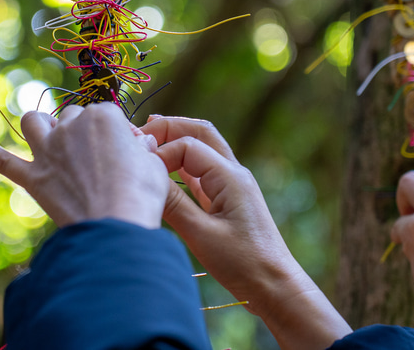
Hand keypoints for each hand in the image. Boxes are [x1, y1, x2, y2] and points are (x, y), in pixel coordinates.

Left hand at [0, 103, 167, 228]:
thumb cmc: (140, 194)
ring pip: (35, 123)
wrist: (115, 226)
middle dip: (82, 131)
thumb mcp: (153, 164)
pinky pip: (3, 160)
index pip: (106, 115)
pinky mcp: (34, 178)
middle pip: (71, 117)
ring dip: (41, 124)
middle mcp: (71, 127)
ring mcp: (48, 152)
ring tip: (49, 136)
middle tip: (98, 159)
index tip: (126, 153)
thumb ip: (141, 149)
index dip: (116, 133)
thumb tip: (138, 145)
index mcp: (102, 117)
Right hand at [142, 115, 350, 349]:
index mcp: (229, 176)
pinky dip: (182, 164)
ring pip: (202, 148)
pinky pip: (202, 171)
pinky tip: (165, 166)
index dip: (161, 151)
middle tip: (139, 131)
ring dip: (176, 141)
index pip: (188, 145)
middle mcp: (233, 172)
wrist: (274, 285)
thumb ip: (173, 203)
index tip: (140, 169)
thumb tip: (145, 174)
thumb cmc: (242, 263)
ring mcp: (232, 184)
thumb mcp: (201, 235)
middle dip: (170, 128)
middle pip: (200, 132)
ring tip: (147, 139)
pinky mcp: (227, 198)